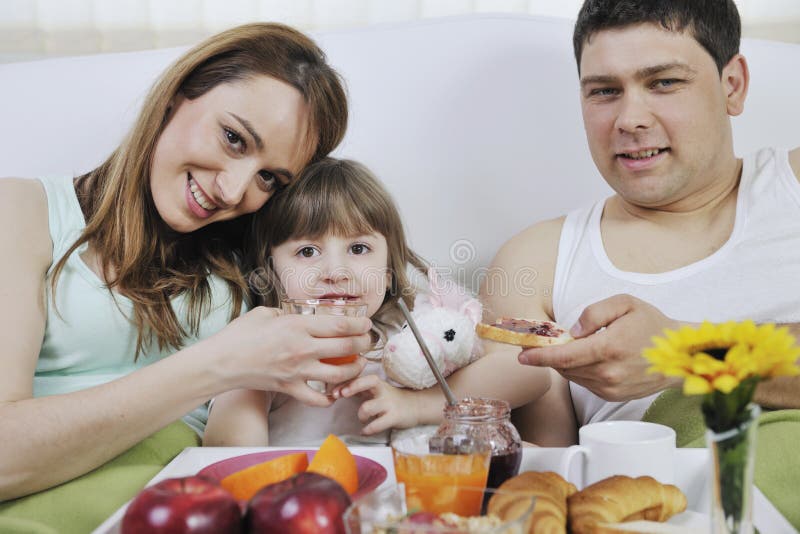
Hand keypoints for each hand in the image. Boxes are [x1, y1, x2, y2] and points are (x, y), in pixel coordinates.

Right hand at [204, 306, 370, 405]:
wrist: (220, 363)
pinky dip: (329, 398)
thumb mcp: (264, 313)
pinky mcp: (290, 388)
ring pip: (339, 375)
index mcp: (298, 326)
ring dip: (354, 370)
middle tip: (367, 341)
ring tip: (358, 365)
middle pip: (346, 348)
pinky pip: (317, 399)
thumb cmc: (239, 335)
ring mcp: (298, 371)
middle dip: (363, 344)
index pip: (340, 325)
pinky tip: (334, 393)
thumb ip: (285, 313)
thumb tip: (297, 315)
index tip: (366, 323)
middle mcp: (303, 349)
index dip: (359, 324)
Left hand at [334, 374, 420, 434]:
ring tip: (362, 419)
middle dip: (352, 387)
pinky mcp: (394, 417)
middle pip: (369, 381)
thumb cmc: (389, 399)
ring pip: (368, 407)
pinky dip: (367, 430)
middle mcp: (382, 390)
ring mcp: (389, 403)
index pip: (359, 376)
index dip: (345, 382)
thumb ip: (357, 389)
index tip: (335, 392)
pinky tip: (365, 431)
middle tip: (341, 394)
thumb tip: (335, 391)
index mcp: (376, 383)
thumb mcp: (375, 391)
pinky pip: (377, 425)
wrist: (415, 407)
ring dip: (361, 415)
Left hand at [518, 294, 681, 400]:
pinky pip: (585, 383)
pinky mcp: (613, 396)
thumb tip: (572, 332)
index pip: (563, 357)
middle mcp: (608, 374)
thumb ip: (594, 313)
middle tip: (545, 342)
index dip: (539, 356)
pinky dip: (580, 371)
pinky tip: (590, 358)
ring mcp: (611, 388)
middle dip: (550, 355)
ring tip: (575, 347)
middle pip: (564, 367)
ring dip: (566, 363)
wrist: (680, 355)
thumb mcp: (625, 303)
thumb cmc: (652, 325)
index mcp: (609, 349)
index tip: (522, 355)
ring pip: (573, 376)